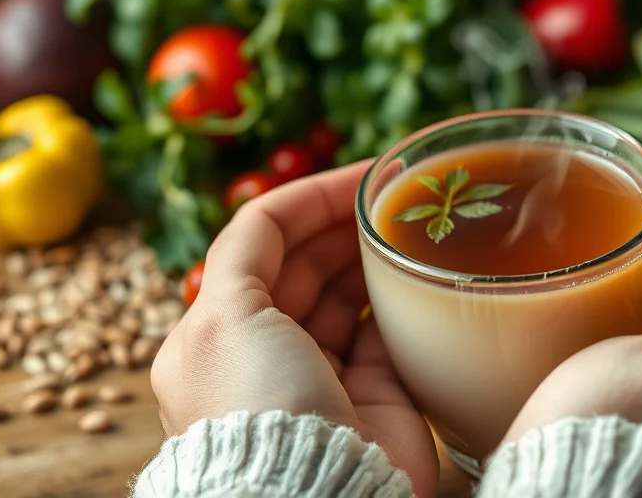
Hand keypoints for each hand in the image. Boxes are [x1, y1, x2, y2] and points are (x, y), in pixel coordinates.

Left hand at [150, 161, 438, 497]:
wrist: (314, 495)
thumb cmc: (256, 405)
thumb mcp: (221, 318)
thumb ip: (243, 253)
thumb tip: (278, 213)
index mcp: (217, 331)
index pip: (261, 241)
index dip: (308, 200)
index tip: (360, 175)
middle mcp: (267, 351)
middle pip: (307, 264)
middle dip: (345, 224)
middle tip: (397, 193)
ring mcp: (322, 375)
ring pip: (347, 296)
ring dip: (375, 257)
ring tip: (415, 222)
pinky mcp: (374, 399)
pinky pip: (388, 335)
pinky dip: (403, 302)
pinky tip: (423, 273)